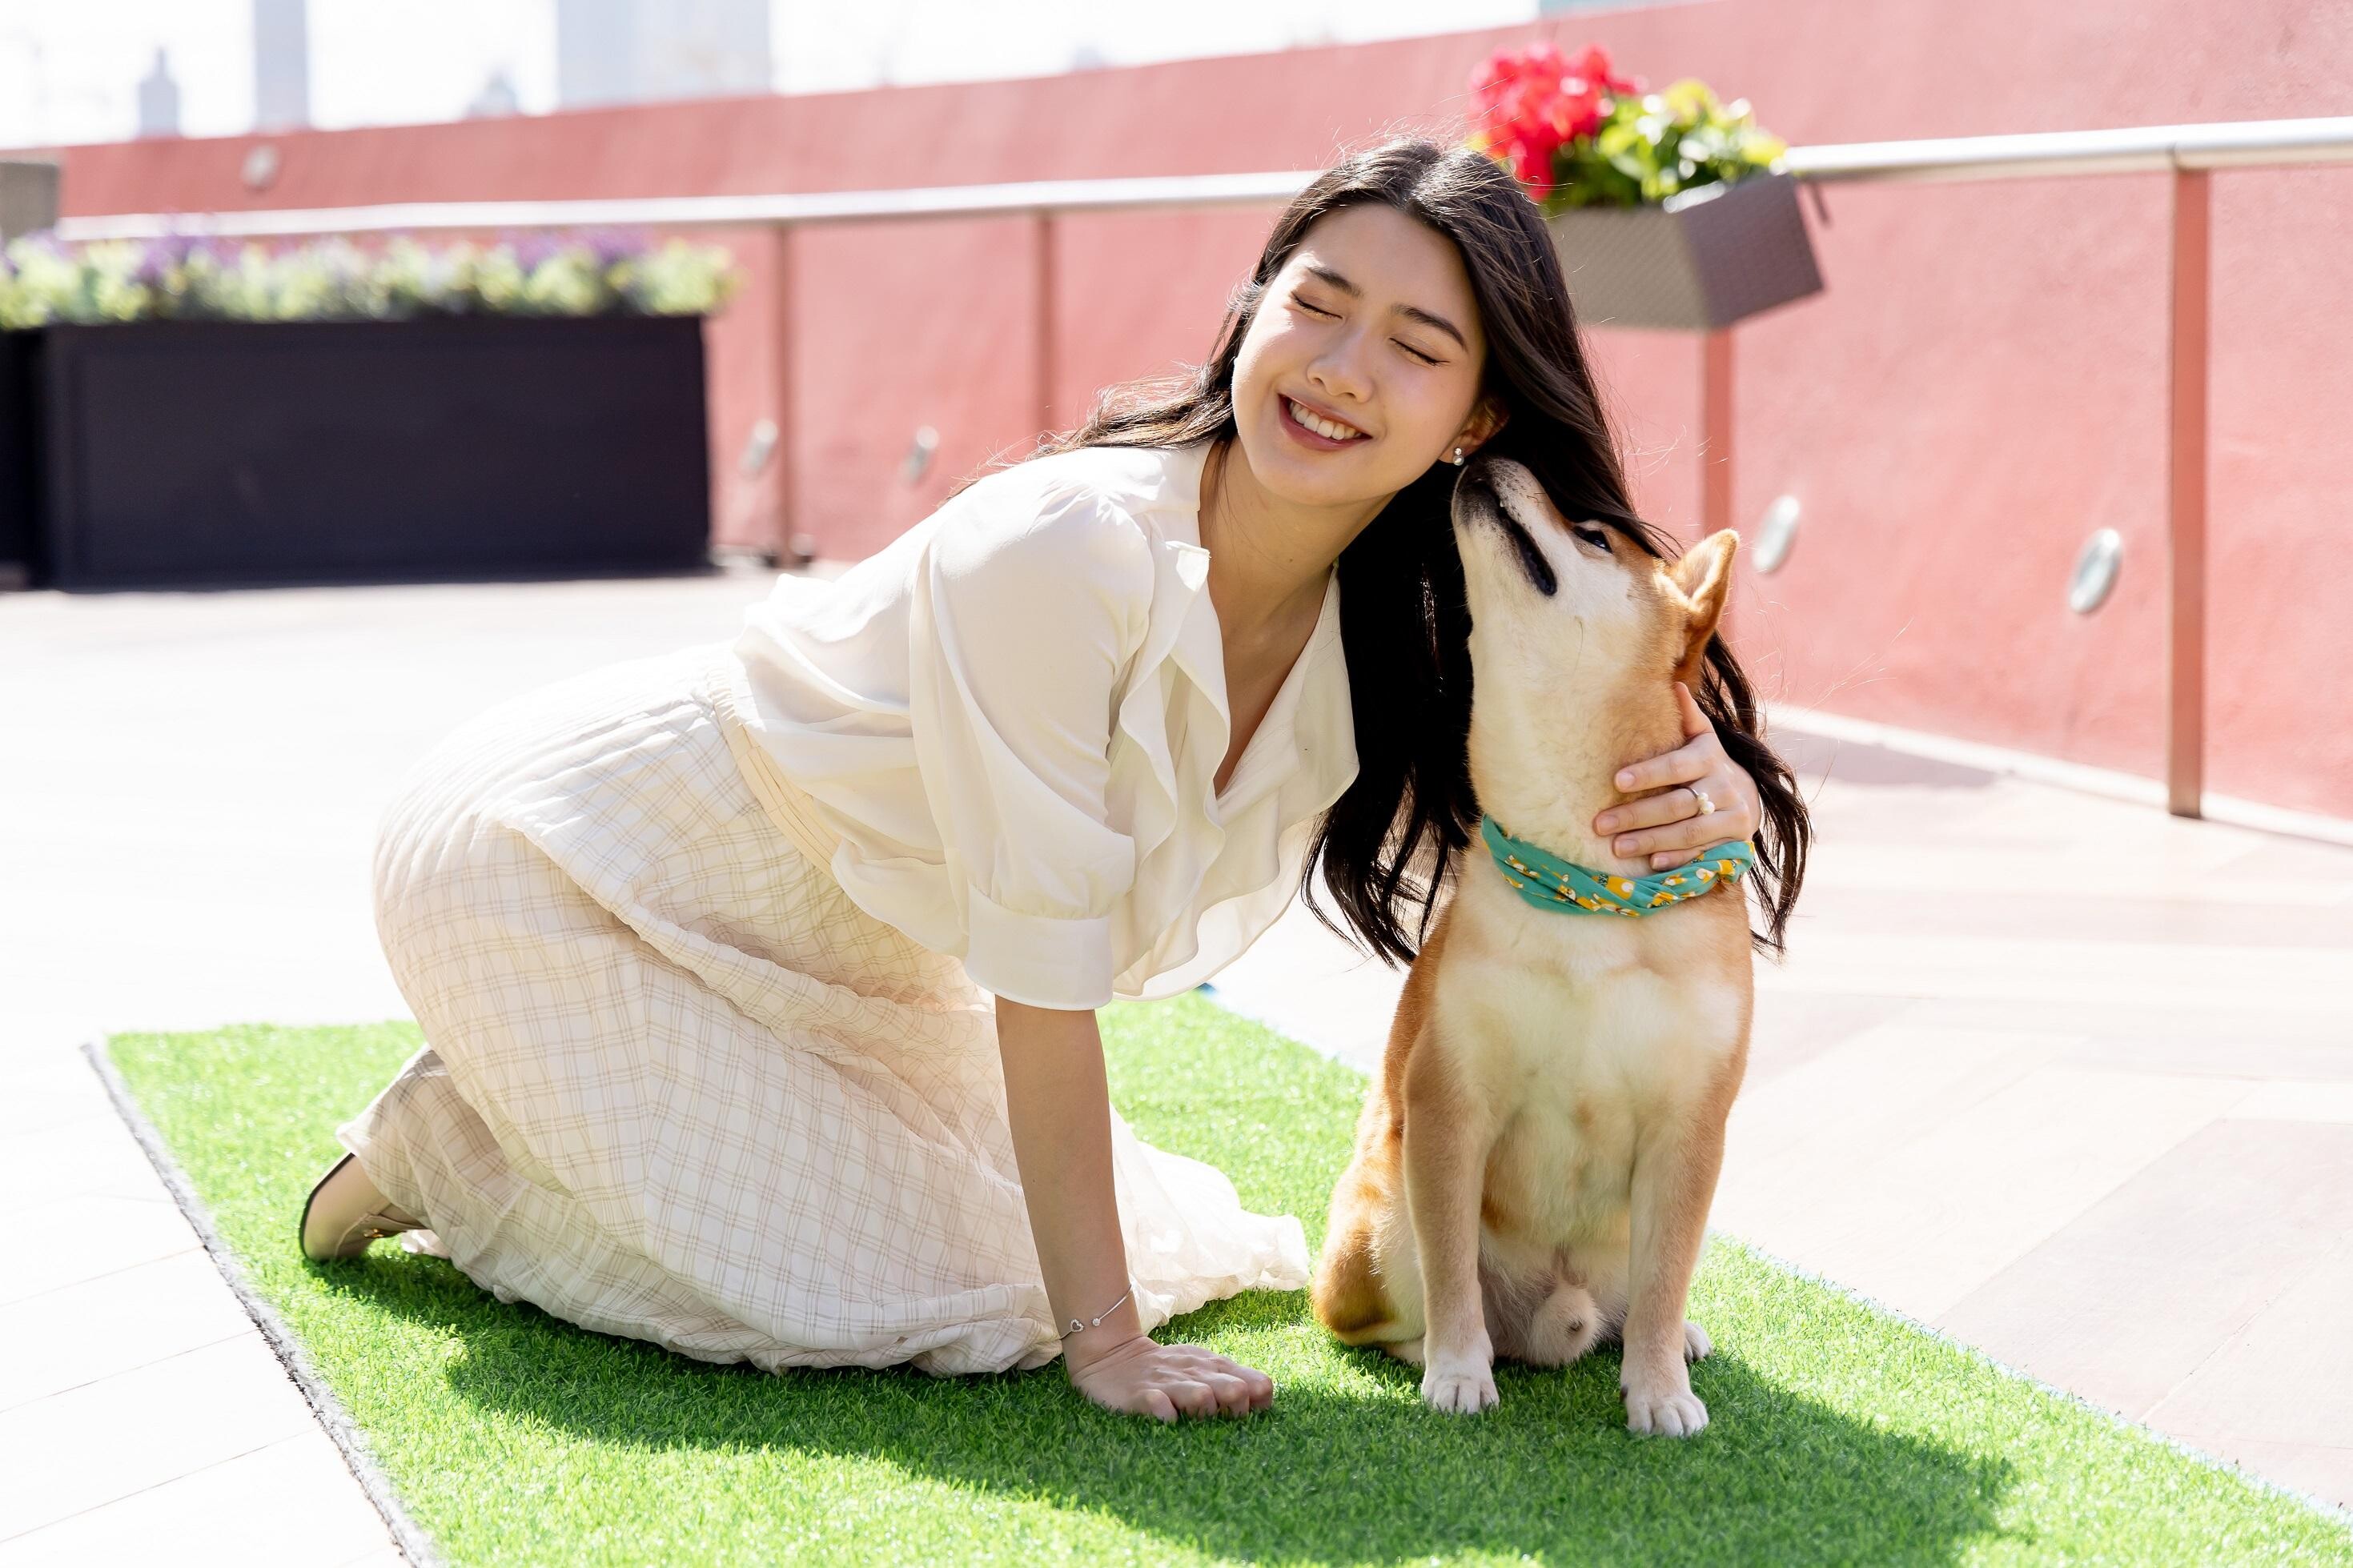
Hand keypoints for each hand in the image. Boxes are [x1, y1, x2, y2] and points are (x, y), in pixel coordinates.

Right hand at [1065, 1331, 1274, 1421]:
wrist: (1112, 1355)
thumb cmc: (1167, 1369)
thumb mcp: (1202, 1368)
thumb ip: (1232, 1379)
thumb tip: (1264, 1398)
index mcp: (1214, 1366)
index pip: (1258, 1384)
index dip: (1260, 1405)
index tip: (1250, 1417)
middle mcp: (1196, 1373)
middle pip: (1236, 1390)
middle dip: (1239, 1411)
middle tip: (1226, 1423)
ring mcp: (1168, 1382)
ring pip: (1201, 1396)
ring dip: (1206, 1412)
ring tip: (1198, 1421)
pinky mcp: (1141, 1394)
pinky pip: (1160, 1405)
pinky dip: (1168, 1416)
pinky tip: (1168, 1422)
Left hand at [1593, 682, 1762, 869]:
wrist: (1749, 797)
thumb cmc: (1707, 765)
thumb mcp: (1702, 739)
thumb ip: (1688, 717)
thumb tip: (1673, 684)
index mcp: (1711, 757)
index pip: (1678, 765)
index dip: (1649, 773)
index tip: (1616, 781)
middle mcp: (1725, 787)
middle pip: (1677, 804)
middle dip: (1636, 815)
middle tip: (1600, 824)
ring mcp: (1732, 817)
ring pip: (1688, 832)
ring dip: (1650, 841)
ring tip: (1616, 847)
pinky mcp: (1734, 842)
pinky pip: (1703, 854)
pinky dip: (1677, 859)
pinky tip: (1652, 864)